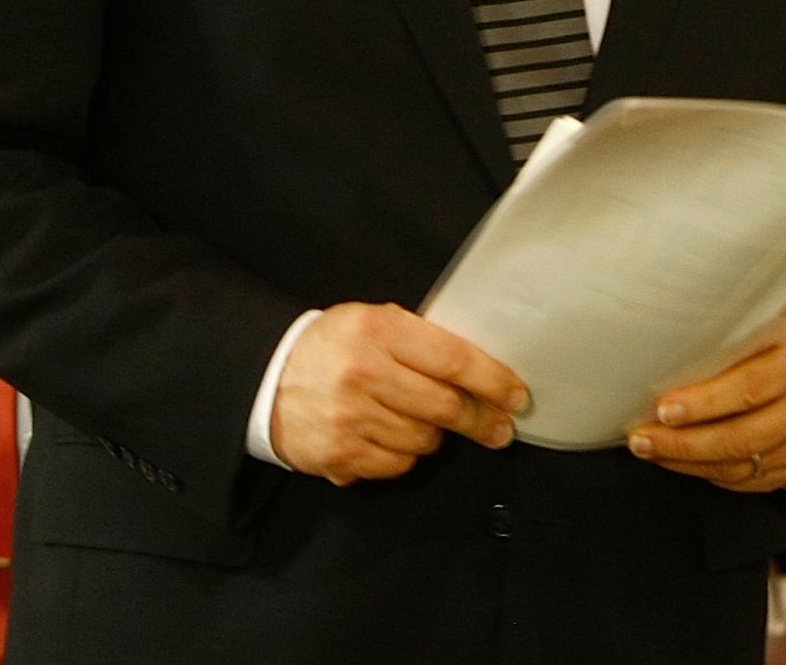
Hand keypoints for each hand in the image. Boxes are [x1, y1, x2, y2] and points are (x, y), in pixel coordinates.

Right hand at [270, 302, 527, 486]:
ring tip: (425, 420)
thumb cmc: (333, 346)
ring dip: (438, 435)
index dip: (493, 381)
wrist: (268, 381)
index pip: (454, 359)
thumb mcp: (371, 321)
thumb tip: (479, 368)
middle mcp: (365, 375)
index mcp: (378, 331)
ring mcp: (352, 419)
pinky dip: (406, 453)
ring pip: (426, 440)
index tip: (517, 395)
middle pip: (447, 407)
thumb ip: (419, 339)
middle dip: (483, 420)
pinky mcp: (342, 455)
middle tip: (501, 427)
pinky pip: (399, 463)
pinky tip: (392, 435)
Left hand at [626, 325, 785, 492]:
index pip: (746, 388)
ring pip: (740, 466)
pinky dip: (708, 474)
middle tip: (642, 440)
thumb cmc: (770, 350)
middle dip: (684, 443)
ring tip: (651, 452)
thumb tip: (660, 363)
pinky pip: (746, 481)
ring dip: (688, 463)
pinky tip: (680, 463)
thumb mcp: (756, 335)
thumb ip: (724, 348)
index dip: (703, 403)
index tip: (662, 410)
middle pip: (740, 437)